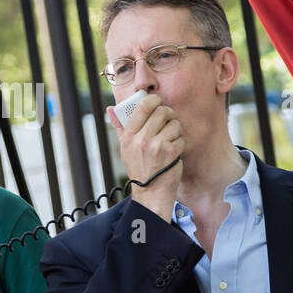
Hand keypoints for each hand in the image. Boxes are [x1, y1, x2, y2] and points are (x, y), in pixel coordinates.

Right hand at [107, 92, 182, 220]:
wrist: (151, 192)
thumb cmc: (138, 168)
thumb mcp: (124, 148)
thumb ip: (119, 127)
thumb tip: (111, 109)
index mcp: (129, 136)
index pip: (142, 107)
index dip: (153, 99)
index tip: (157, 101)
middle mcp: (141, 140)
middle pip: (161, 111)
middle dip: (168, 114)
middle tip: (168, 119)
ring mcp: (157, 146)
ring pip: (174, 123)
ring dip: (175, 129)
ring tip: (169, 138)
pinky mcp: (171, 152)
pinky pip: (181, 137)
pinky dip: (180, 142)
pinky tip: (173, 150)